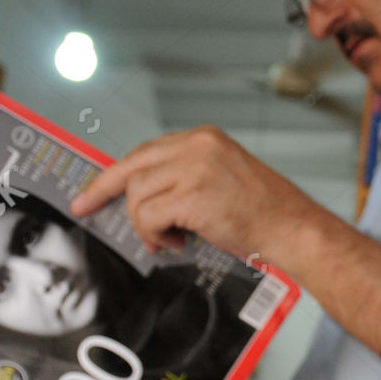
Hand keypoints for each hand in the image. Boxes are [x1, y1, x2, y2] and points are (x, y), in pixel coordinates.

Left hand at [68, 125, 327, 266]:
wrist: (294, 229)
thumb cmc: (266, 213)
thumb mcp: (224, 178)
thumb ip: (186, 176)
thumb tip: (146, 194)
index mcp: (204, 139)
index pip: (146, 151)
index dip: (117, 173)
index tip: (94, 189)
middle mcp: (197, 146)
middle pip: (131, 167)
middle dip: (103, 190)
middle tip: (86, 207)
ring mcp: (194, 168)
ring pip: (136, 195)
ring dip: (145, 223)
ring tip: (168, 237)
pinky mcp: (191, 195)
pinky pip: (148, 216)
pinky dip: (153, 234)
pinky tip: (174, 240)